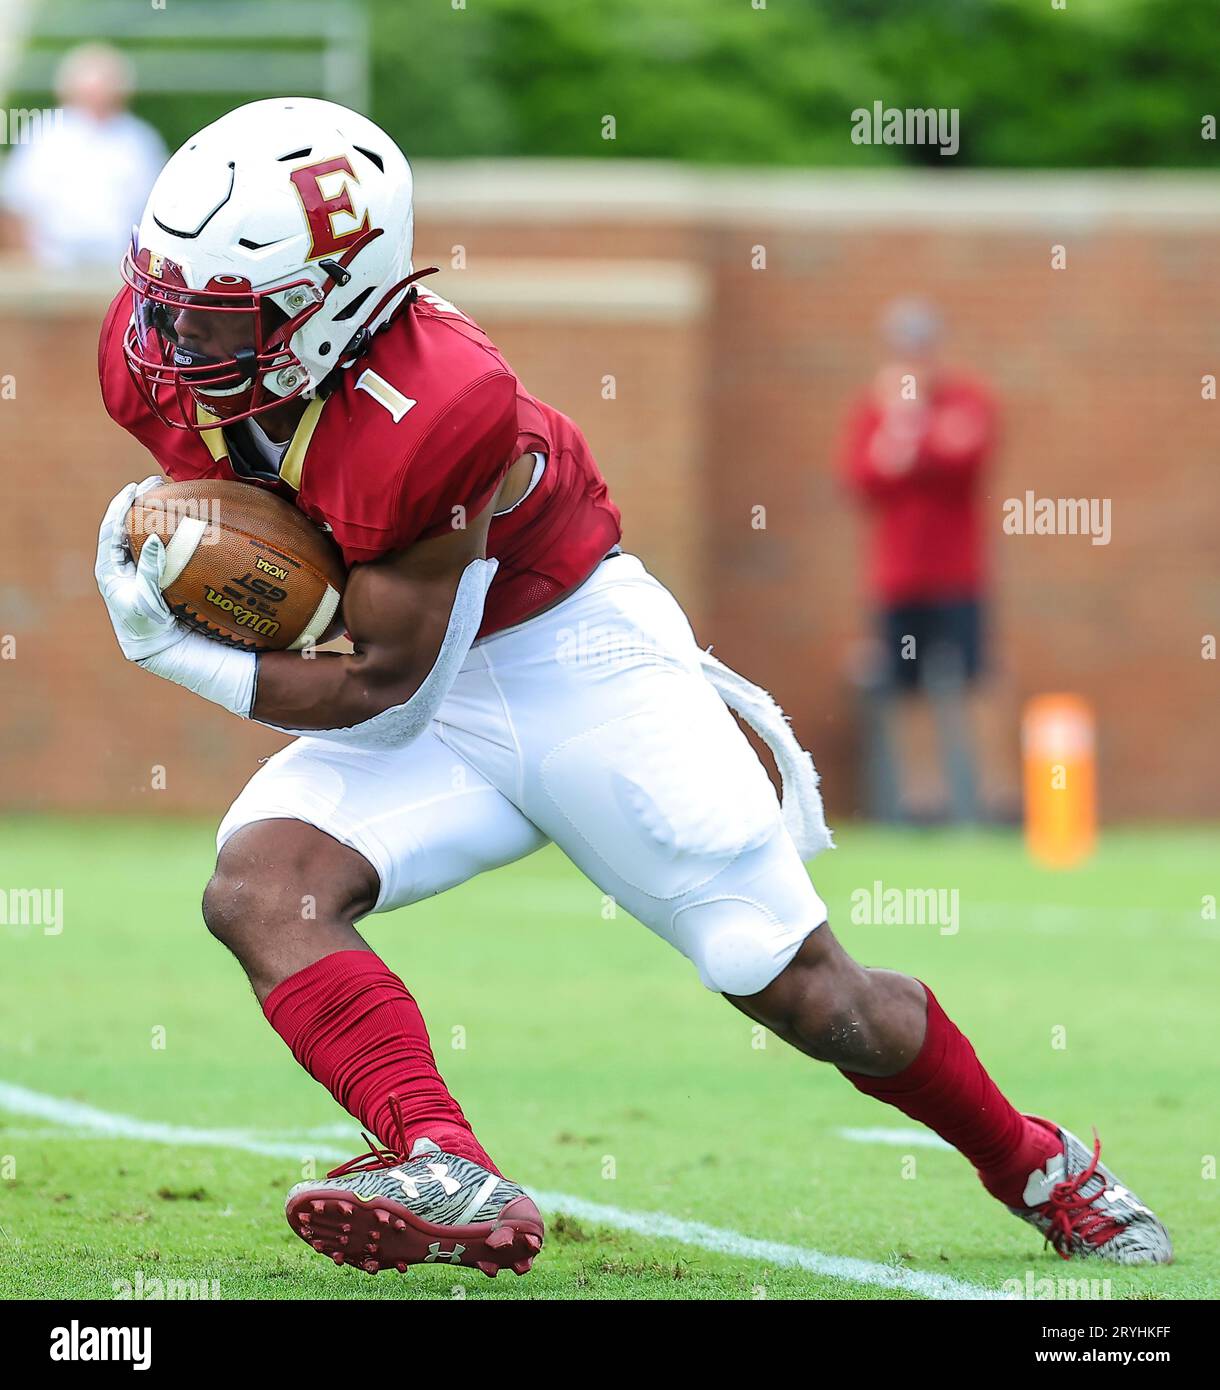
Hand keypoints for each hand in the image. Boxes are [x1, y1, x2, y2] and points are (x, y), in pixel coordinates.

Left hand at [95, 476, 184, 662]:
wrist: (157, 646)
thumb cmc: (147, 624)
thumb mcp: (145, 597)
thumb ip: (149, 568)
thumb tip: (152, 536)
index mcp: (108, 569)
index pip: (109, 529)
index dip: (120, 506)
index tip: (134, 488)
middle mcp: (119, 565)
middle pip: (124, 525)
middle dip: (138, 503)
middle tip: (155, 483)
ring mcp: (135, 568)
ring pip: (139, 533)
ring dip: (152, 514)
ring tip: (166, 494)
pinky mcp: (151, 573)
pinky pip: (154, 544)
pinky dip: (164, 529)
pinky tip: (177, 520)